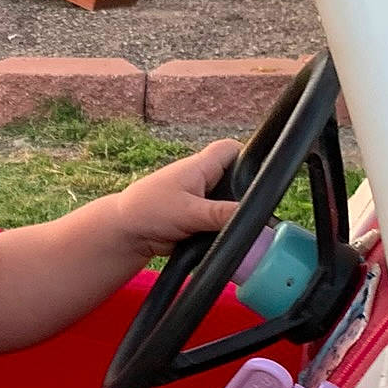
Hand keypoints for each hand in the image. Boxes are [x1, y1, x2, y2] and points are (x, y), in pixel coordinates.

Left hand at [113, 138, 239, 262]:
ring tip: (234, 228)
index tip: (260, 176)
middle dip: (244, 195)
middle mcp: (204, 180)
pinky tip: (224, 238)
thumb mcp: (189, 212)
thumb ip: (221, 214)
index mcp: (201, 166)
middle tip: (249, 212)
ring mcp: (202, 200)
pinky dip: (222, 230)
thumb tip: (250, 216)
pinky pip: (220, 222)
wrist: (127, 234)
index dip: (248, 157)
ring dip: (233, 217)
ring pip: (230, 204)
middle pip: (237, 179)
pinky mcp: (199, 219)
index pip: (232, 149)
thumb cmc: (148, 210)